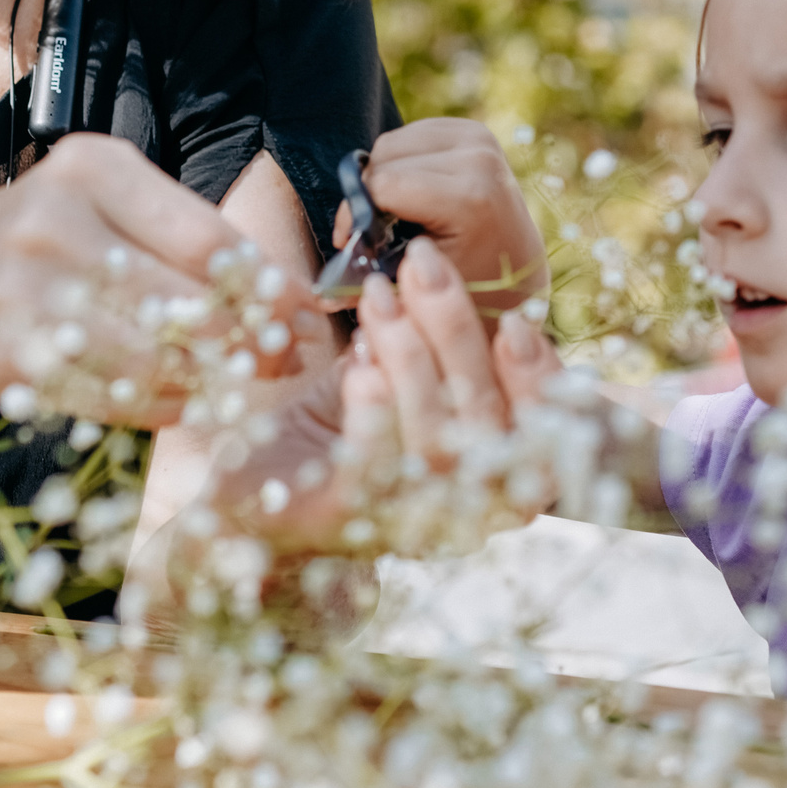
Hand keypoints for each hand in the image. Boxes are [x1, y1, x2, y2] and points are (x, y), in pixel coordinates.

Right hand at [0, 134, 318, 425]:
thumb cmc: (51, 244)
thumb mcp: (110, 208)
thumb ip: (188, 241)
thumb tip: (291, 300)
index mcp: (93, 168)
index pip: (206, 238)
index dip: (268, 288)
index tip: (309, 319)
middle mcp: (53, 218)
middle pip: (183, 301)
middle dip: (247, 341)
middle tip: (284, 363)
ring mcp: (24, 288)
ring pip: (152, 356)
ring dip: (207, 381)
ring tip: (237, 386)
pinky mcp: (11, 351)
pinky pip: (112, 394)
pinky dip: (158, 407)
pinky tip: (182, 402)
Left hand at [195, 242, 565, 555]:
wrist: (246, 495)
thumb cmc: (329, 435)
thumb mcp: (390, 381)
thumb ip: (429, 346)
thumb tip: (442, 278)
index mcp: (483, 483)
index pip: (540, 440)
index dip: (538, 380)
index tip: (514, 319)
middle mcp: (456, 514)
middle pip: (485, 425)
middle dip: (457, 333)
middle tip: (423, 264)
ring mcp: (402, 523)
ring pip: (435, 439)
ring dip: (410, 353)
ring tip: (379, 297)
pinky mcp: (344, 521)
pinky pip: (374, 466)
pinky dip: (374, 407)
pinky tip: (360, 362)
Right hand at [341, 120, 546, 310]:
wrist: (517, 265)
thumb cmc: (467, 284)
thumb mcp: (419, 287)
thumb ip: (370, 283)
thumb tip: (321, 299)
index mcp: (472, 196)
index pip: (382, 186)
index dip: (355, 215)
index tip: (350, 244)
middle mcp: (479, 158)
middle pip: (383, 160)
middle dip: (367, 196)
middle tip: (372, 232)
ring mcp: (479, 138)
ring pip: (390, 144)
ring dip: (381, 178)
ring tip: (394, 214)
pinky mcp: (472, 129)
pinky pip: (408, 136)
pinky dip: (399, 163)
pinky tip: (413, 194)